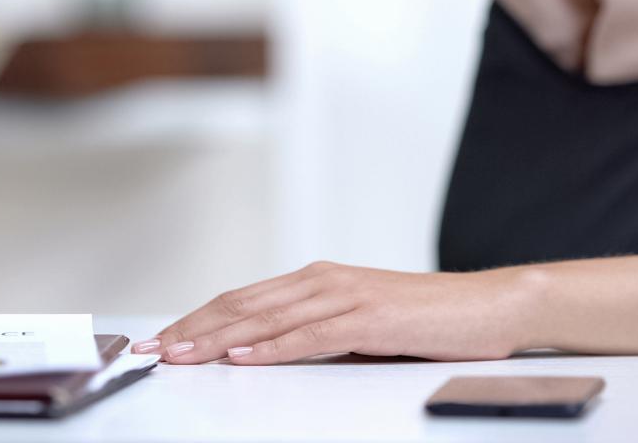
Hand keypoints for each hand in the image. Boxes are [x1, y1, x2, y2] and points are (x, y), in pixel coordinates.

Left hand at [133, 261, 533, 365]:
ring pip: (264, 319)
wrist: (487, 305)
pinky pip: (308, 336)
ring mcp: (344, 295)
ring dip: (215, 339)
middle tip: (149, 351)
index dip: (196, 319)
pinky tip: (241, 357)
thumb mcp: (358, 323)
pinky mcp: (368, 318)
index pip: (241, 300)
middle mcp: (322, 280)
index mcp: (316, 280)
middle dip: (190, 329)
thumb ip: (314, 331)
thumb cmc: (424, 319)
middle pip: (240, 306)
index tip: (161, 341)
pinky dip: (269, 348)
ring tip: (178, 356)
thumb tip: (265, 352)